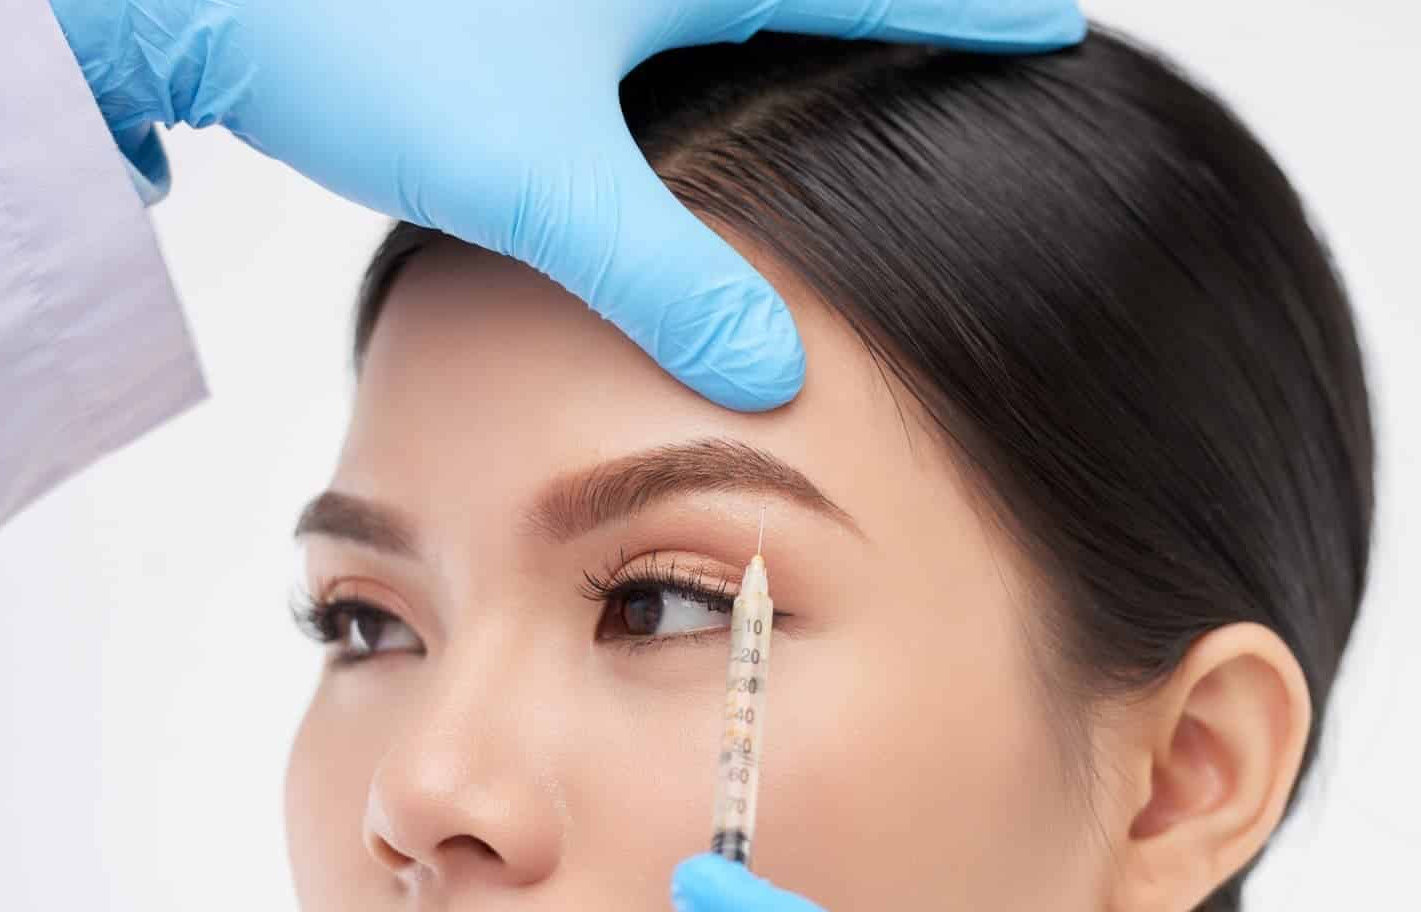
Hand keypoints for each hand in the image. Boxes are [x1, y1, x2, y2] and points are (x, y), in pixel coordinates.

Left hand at [46, 0, 1084, 410]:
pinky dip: (712, 41)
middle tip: (979, 34)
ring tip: (868, 63)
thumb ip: (665, 274)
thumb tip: (774, 366)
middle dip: (894, 3)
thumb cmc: (366, 44)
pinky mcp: (517, 2)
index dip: (966, 7)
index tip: (1053, 21)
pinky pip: (655, 14)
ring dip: (802, 20)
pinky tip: (697, 90)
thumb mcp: (538, 180)